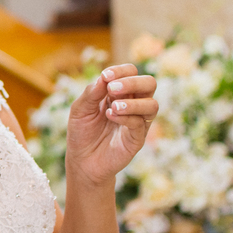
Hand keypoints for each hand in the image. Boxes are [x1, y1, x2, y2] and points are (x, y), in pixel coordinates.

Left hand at [65, 64, 157, 187]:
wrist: (82, 161)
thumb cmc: (81, 132)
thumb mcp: (80, 109)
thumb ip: (92, 92)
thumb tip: (105, 77)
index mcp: (119, 93)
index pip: (130, 72)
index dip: (121, 71)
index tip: (105, 76)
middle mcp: (132, 104)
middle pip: (149, 83)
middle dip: (133, 82)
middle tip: (113, 89)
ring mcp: (137, 121)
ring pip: (152, 104)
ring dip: (133, 102)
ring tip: (113, 107)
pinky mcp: (137, 139)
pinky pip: (141, 124)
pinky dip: (127, 117)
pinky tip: (111, 117)